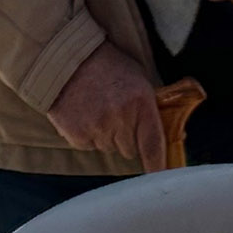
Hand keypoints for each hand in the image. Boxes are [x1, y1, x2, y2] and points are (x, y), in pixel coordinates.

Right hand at [46, 43, 165, 170]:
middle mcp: (120, 119)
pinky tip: (83, 113)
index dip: (158, 165)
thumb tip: (163, 138)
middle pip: (130, 150)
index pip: (154, 146)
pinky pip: (89, 146)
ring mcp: (97, 128)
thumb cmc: (109, 67)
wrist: (69, 57)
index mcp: (141, 103)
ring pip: (109, 149)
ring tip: (97, 109)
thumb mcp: (138, 80)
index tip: (161, 175)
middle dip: (126, 137)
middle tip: (115, 114)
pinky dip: (87, 134)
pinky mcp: (77, 135)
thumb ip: (149, 109)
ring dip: (106, 136)